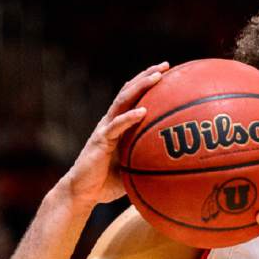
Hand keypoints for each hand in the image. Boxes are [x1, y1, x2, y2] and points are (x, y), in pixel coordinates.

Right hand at [59, 62, 169, 210]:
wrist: (82, 193)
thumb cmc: (107, 183)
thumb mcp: (134, 169)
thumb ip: (149, 162)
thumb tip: (176, 166)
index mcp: (118, 125)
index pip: (134, 98)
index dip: (148, 84)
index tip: (168, 73)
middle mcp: (111, 122)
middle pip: (129, 92)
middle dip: (147, 76)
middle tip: (165, 66)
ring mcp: (104, 130)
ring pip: (123, 102)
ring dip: (140, 87)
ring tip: (157, 77)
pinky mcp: (99, 141)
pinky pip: (116, 127)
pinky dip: (129, 118)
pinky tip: (142, 111)